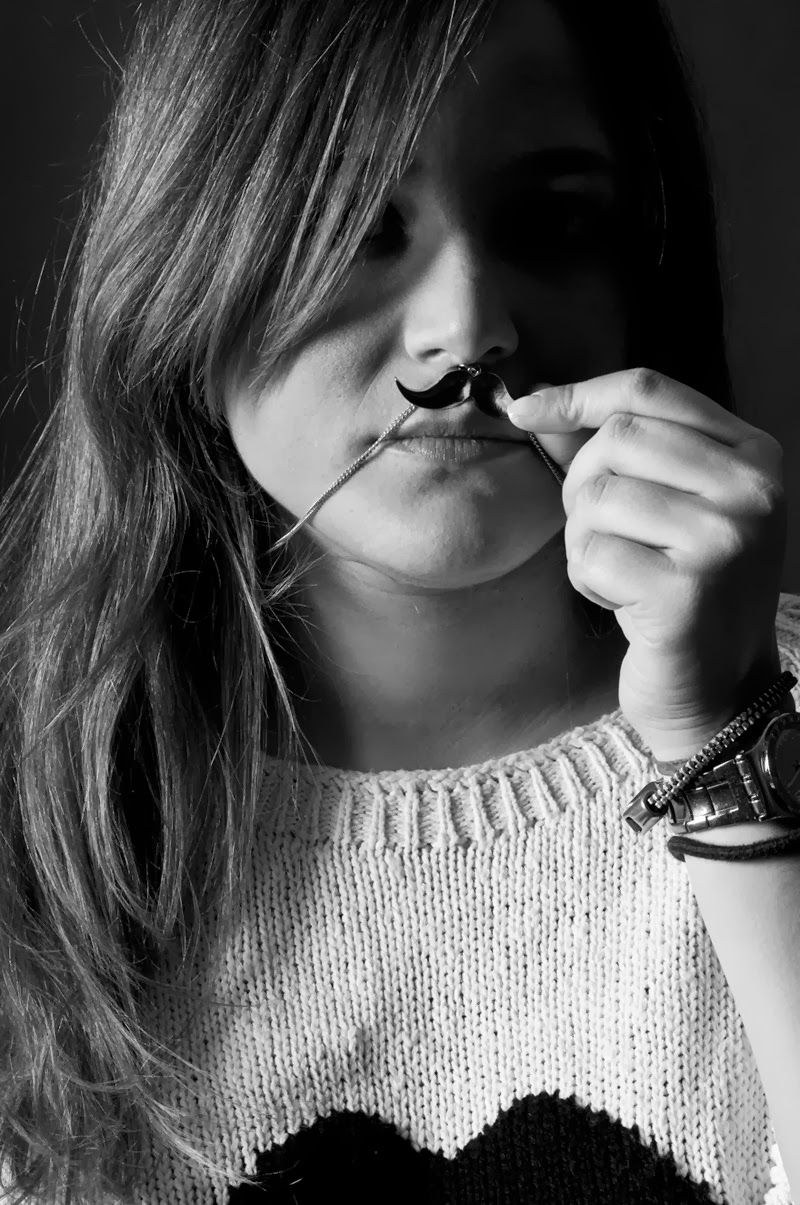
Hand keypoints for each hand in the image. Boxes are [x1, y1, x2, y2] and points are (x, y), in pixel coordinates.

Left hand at [506, 367, 787, 761]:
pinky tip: (623, 604)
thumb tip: (540, 404)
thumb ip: (619, 450)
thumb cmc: (684, 592)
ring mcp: (724, 539)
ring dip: (583, 541)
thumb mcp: (670, 506)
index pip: (649, 390)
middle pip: (616, 438)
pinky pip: (591, 555)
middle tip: (600, 533)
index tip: (526, 411)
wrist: (720, 690)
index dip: (578, 396)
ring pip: (597, 497)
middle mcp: (751, 490)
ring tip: (620, 574)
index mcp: (753, 454)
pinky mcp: (687, 591)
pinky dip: (588, 582)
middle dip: (581, 485)